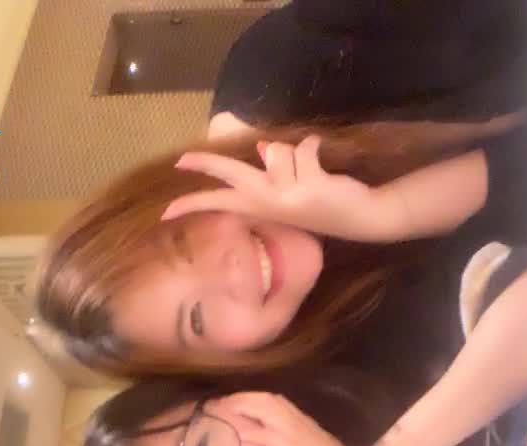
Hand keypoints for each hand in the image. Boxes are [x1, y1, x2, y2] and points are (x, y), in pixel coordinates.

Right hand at [161, 137, 380, 240]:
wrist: (359, 217)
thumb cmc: (323, 201)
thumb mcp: (294, 191)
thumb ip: (274, 170)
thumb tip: (260, 147)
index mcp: (262, 208)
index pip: (221, 203)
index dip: (193, 204)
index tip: (166, 212)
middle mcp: (269, 205)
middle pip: (232, 175)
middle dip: (209, 163)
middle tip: (182, 160)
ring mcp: (287, 198)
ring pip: (277, 152)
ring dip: (295, 154)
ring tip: (311, 174)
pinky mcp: (307, 188)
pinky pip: (305, 149)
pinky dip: (316, 147)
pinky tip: (325, 166)